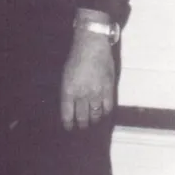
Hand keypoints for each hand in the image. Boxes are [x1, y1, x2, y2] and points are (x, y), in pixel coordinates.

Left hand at [60, 11, 116, 130]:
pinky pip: (107, 107)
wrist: (91, 46)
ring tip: (92, 122)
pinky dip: (105, 112)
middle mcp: (82, 95)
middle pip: (82, 116)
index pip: (67, 113)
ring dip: (93, 119)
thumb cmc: (75, 58)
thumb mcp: (65, 75)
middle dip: (81, 124)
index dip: (68, 123)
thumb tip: (70, 103)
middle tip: (82, 128)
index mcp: (68, 91)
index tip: (68, 128)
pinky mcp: (109, 89)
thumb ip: (69, 90)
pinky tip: (103, 113)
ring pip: (95, 114)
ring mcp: (96, 93)